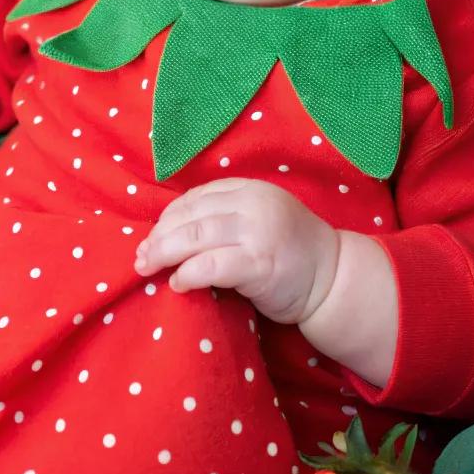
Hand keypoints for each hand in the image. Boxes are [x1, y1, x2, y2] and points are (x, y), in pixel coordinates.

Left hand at [133, 177, 341, 326]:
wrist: (333, 277)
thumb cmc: (289, 253)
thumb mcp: (257, 220)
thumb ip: (223, 218)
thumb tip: (167, 234)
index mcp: (249, 189)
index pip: (194, 199)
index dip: (166, 219)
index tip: (151, 239)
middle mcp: (253, 204)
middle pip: (189, 216)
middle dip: (158, 238)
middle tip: (140, 258)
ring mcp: (258, 232)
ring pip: (195, 237)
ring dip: (164, 254)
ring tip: (148, 268)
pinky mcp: (260, 263)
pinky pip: (211, 266)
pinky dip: (188, 274)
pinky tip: (178, 284)